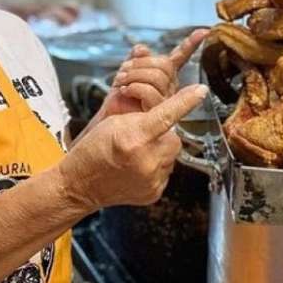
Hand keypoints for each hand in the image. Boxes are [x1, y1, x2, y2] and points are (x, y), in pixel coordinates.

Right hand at [58, 84, 208, 210]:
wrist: (80, 184)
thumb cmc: (94, 149)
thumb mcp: (115, 123)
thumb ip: (145, 119)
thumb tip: (170, 120)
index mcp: (134, 138)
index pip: (167, 115)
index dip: (186, 101)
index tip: (201, 90)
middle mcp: (147, 160)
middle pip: (173, 138)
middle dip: (163, 135)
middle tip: (142, 137)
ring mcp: (152, 180)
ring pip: (171, 156)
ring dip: (160, 151)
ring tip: (137, 155)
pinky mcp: (154, 192)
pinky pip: (166, 172)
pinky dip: (156, 166)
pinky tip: (138, 167)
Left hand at [99, 28, 209, 116]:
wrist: (109, 121)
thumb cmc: (118, 101)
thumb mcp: (126, 73)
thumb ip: (135, 59)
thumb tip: (142, 48)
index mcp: (164, 76)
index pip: (180, 57)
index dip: (191, 44)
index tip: (203, 32)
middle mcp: (169, 88)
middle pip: (164, 64)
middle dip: (140, 64)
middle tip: (124, 72)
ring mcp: (166, 101)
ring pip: (157, 76)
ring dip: (133, 75)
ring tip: (122, 82)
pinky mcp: (159, 113)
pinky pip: (149, 91)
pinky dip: (133, 88)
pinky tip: (126, 91)